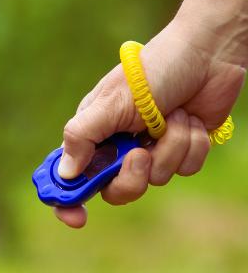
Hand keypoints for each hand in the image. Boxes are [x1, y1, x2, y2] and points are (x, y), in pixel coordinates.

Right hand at [54, 19, 243, 227]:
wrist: (207, 54)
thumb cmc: (153, 70)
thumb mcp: (110, 103)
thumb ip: (82, 137)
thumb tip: (66, 174)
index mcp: (91, 134)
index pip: (68, 176)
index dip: (67, 200)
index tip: (77, 218)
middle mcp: (117, 147)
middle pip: (114, 190)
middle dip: (132, 176)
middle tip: (140, 154)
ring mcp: (150, 150)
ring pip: (155, 180)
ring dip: (170, 147)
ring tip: (173, 116)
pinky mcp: (180, 150)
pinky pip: (184, 170)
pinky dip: (191, 145)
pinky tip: (190, 119)